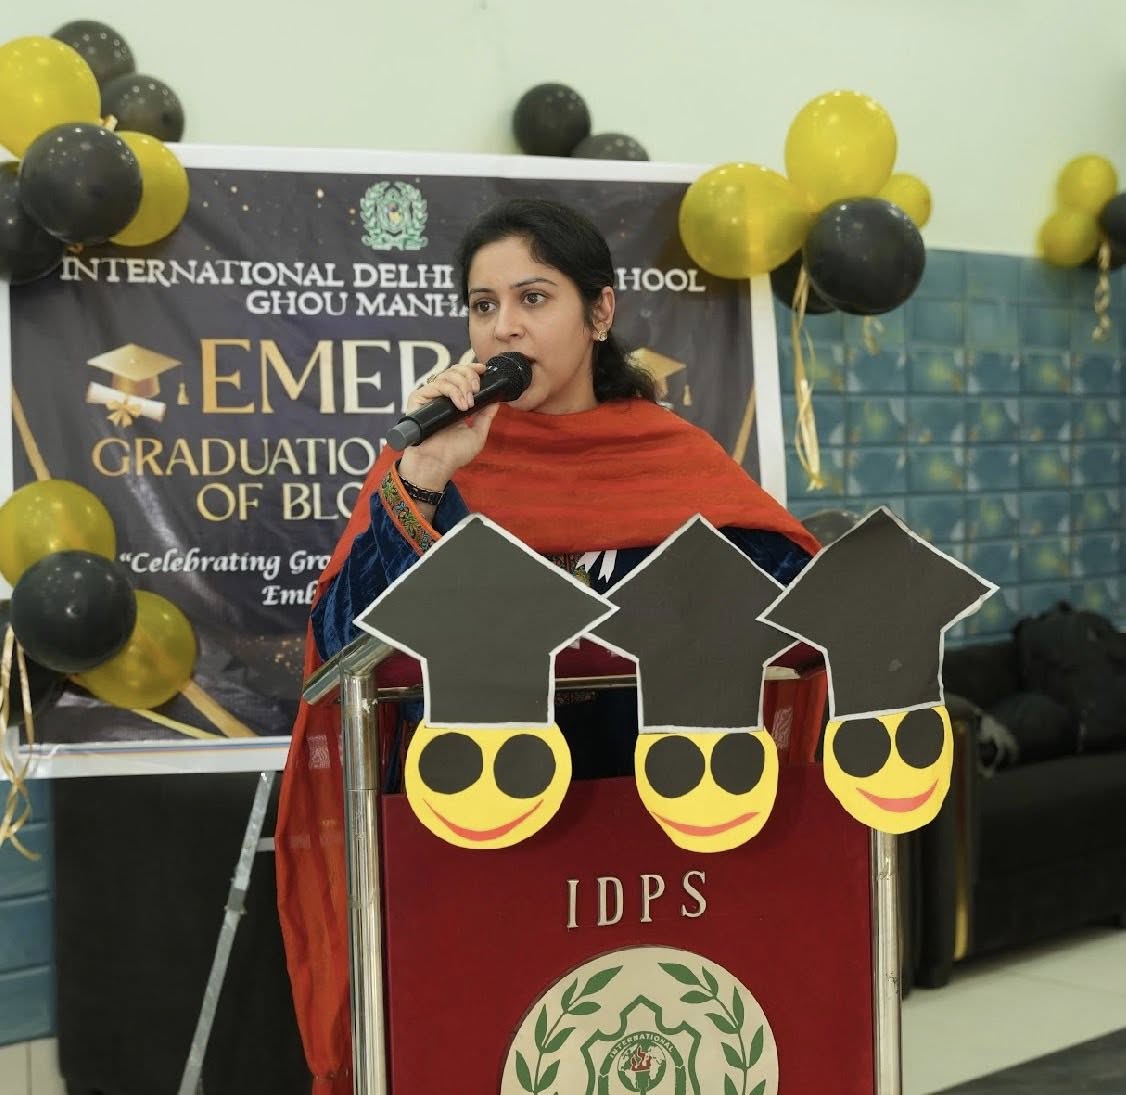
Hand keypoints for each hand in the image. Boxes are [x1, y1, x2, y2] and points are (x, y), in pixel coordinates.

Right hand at [396, 361, 499, 489]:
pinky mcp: (417, 398)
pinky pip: (437, 384)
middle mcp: (440, 397)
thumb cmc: (454, 454)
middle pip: (454, 370)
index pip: (460, 376)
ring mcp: (428, 397)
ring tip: (468, 405)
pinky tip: (460, 406)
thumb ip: (486, 415)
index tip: (483, 370)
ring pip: (447, 375)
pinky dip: (452, 391)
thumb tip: (496, 398)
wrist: (437, 464)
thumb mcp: (477, 433)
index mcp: (453, 402)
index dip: (471, 369)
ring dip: (462, 385)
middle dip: (469, 376)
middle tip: (476, 390)